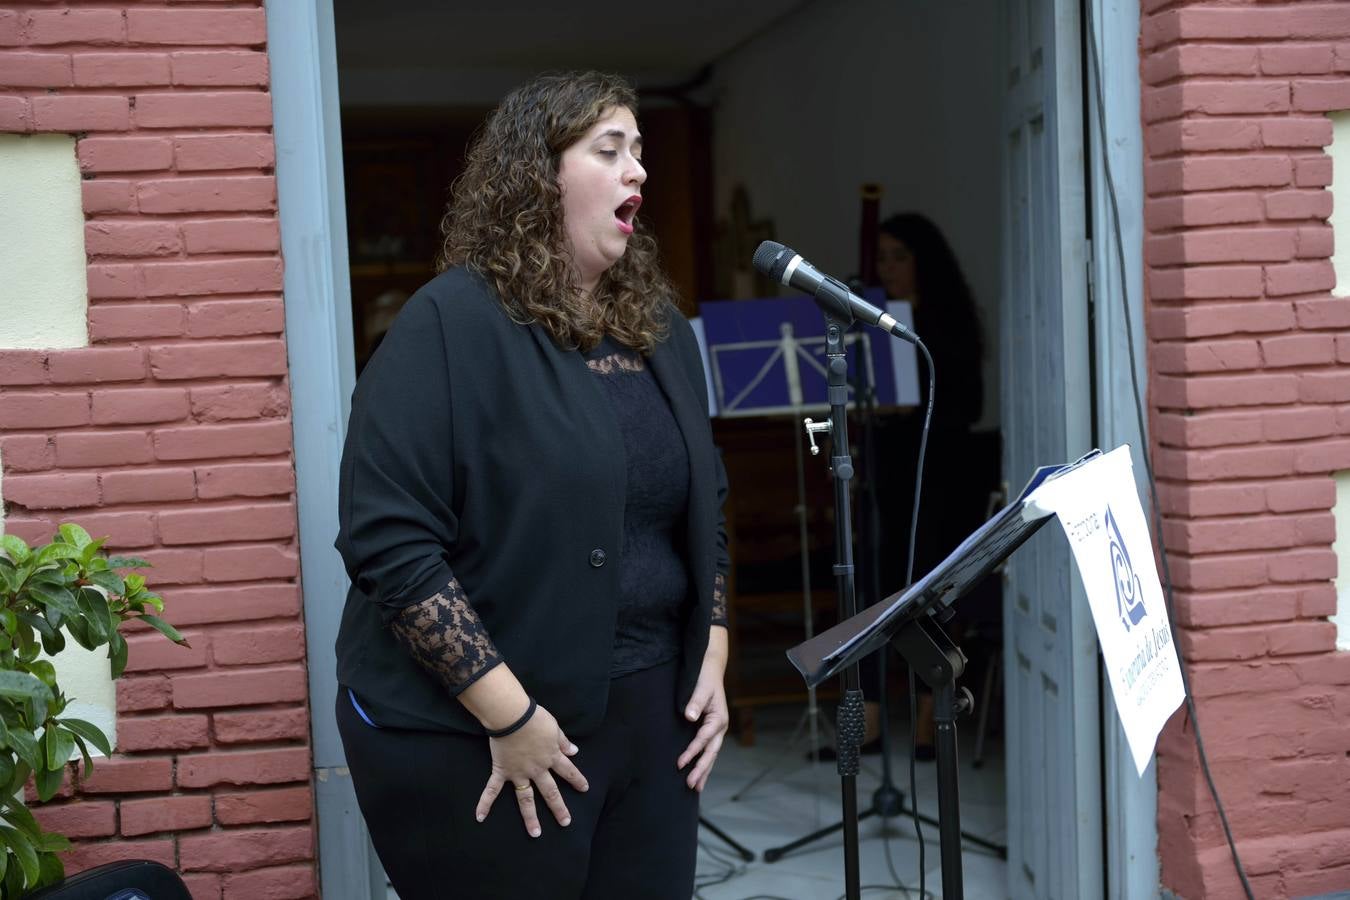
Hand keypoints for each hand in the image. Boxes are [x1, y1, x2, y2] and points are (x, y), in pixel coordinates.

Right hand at [475, 704, 587, 836]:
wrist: (512, 715)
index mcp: (551, 756)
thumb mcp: (554, 727)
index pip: (568, 771)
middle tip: (566, 822)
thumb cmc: (534, 717)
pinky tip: (480, 817)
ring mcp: (519, 773)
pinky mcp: (501, 771)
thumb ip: (563, 741)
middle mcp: (537, 769)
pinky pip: (492, 790)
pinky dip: (485, 803)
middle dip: (558, 808)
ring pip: (526, 798)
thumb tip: (574, 751)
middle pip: (550, 791)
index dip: (577, 780)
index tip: (585, 789)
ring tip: (535, 833)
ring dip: (531, 817)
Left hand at [677, 628, 728, 791]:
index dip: (692, 752)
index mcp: (719, 718)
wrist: (710, 669)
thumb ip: (695, 702)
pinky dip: (703, 762)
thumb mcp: (700, 687)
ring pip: (711, 754)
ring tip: (696, 788)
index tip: (680, 763)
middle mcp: (720, 727)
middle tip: (691, 785)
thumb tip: (690, 716)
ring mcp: (716, 730)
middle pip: (711, 753)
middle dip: (701, 769)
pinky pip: (707, 749)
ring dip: (704, 770)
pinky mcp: (710, 729)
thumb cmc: (705, 678)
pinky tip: (698, 773)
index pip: (704, 739)